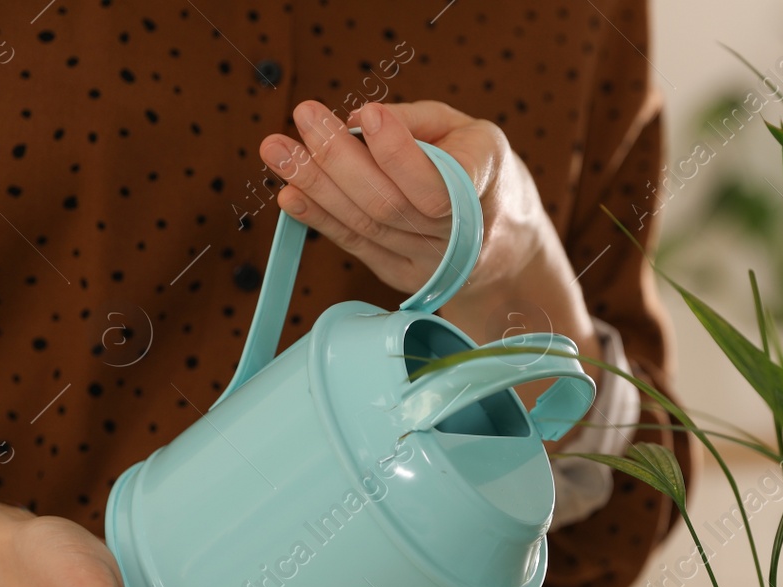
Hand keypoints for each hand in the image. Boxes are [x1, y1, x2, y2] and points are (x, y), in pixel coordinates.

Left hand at [258, 99, 600, 363]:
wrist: (506, 242)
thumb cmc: (482, 172)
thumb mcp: (472, 132)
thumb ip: (420, 122)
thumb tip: (359, 119)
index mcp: (485, 191)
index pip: (439, 185)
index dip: (400, 154)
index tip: (368, 114)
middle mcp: (459, 236)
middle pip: (390, 205)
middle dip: (340, 160)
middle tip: (305, 116)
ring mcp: (428, 263)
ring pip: (366, 225)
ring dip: (315, 186)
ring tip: (276, 149)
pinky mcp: (401, 275)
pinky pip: (355, 244)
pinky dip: (318, 219)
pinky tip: (288, 193)